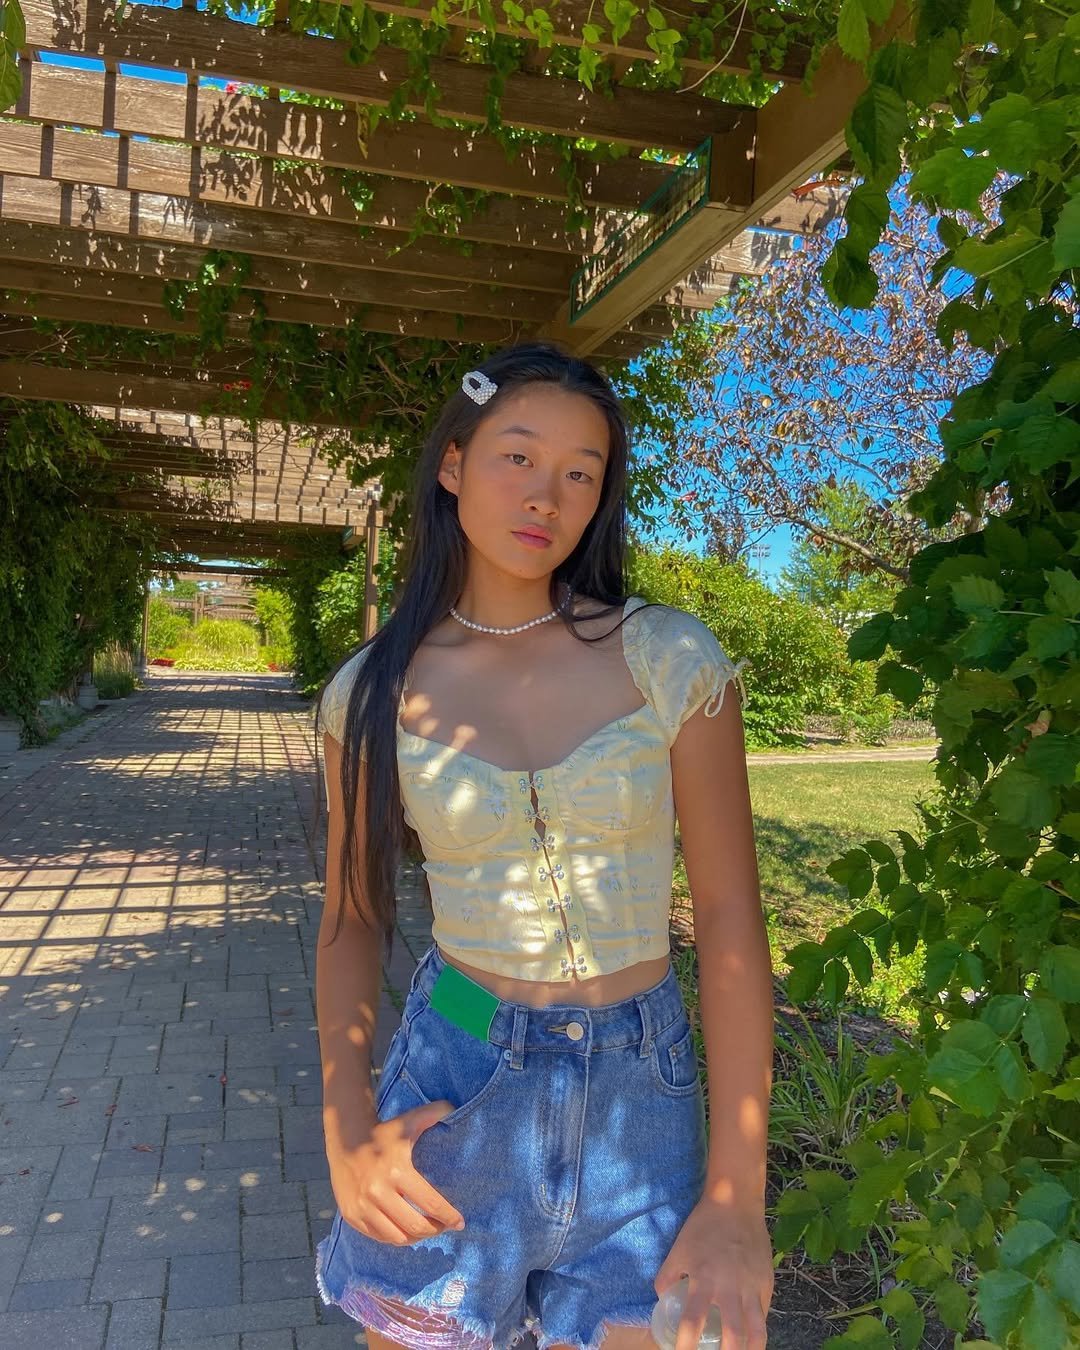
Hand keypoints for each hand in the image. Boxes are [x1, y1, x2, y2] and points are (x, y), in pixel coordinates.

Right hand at [328, 1099, 465, 1245]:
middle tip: (445, 1227)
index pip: (430, 1203)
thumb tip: (455, 1108)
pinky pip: (379, 1237)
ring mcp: (363, 1207)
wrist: (345, 1139)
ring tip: (427, 1231)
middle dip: (436, 1230)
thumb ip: (434, 1112)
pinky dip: (395, 1238)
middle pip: (415, 1226)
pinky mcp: (351, 1216)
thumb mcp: (409, 1120)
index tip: (460, 1222)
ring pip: (397, 1237)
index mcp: (397, 1171)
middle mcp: (378, 1192)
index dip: (449, 1216)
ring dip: (417, 1238)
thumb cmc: (383, 1133)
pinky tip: (406, 1231)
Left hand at [653, 1200, 773, 1349]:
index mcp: (704, 1280)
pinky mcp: (767, 1282)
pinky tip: (753, 1336)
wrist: (735, 1203)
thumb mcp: (678, 1249)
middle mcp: (730, 1288)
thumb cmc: (703, 1226)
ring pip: (757, 1330)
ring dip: (750, 1349)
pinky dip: (759, 1328)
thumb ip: (667, 1276)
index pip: (693, 1322)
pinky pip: (764, 1313)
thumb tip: (662, 1299)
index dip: (686, 1344)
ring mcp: (752, 1286)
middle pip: (733, 1336)